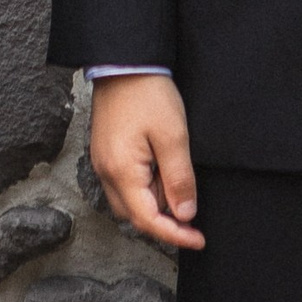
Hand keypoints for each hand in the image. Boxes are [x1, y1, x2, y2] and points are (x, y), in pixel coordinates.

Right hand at [89, 76, 203, 251]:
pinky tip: (162, 168)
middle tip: (192, 209)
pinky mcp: (106, 153)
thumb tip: (184, 214)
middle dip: (165, 219)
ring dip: (156, 201)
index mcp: (121, 172)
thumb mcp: (173, 136)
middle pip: (136, 216)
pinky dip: (146, 186)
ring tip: (176, 176)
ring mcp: (103, 163)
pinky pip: (125, 183)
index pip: (147, 220)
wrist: (123, 62)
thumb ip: (179, 179)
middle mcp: (106, 173)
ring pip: (130, 201)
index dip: (174, 235)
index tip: (198, 239)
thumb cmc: (147, 93)